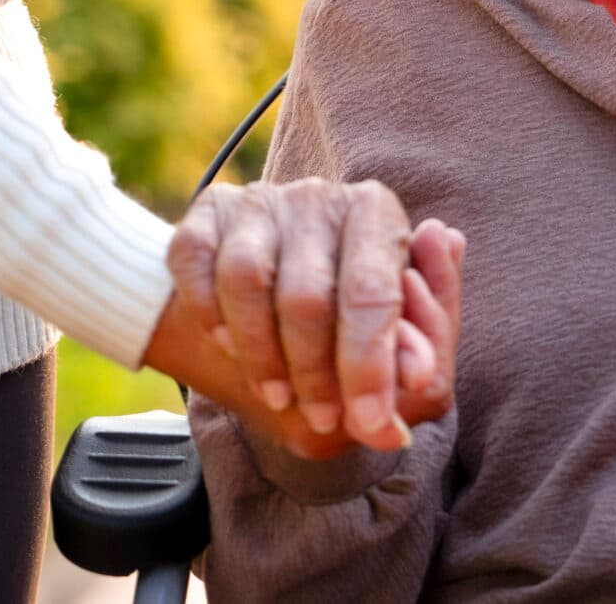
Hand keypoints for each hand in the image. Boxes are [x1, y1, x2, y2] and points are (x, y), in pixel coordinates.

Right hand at [155, 179, 463, 449]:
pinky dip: (207, 313)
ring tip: (276, 393)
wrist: (256, 310)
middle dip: (314, 371)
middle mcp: (320, 196)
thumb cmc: (340, 329)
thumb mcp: (391, 354)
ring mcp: (259, 201)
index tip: (367, 418)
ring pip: (245, 280)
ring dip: (259, 353)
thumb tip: (420, 375)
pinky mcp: (208, 212)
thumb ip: (419, 364)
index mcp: (379, 214)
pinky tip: (226, 344)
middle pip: (308, 294)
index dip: (369, 364)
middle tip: (321, 416)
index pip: (372, 292)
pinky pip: (195, 262)